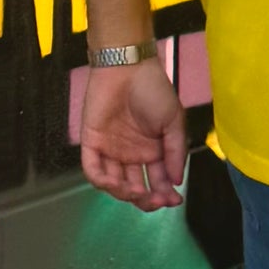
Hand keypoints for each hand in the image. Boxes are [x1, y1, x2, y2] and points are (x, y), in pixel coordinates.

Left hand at [79, 56, 187, 210]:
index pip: (157, 182)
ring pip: (114, 184)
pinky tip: (115, 184)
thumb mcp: (174, 122)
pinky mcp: (92, 143)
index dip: (164, 194)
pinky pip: (93, 169)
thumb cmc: (154, 90)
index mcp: (152, 151)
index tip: (174, 200)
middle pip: (136, 188)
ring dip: (125, 193)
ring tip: (137, 192)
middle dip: (147, 199)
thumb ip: (176, 153)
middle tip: (156, 201)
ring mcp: (111, 150)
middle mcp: (131, 154)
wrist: (128, 67)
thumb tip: (176, 181)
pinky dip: (102, 181)